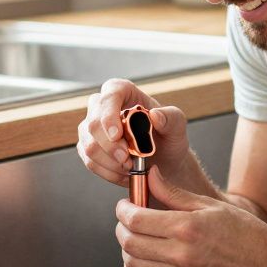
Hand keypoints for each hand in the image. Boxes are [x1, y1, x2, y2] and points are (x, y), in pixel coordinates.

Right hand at [77, 78, 191, 187]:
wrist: (164, 162)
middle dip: (110, 146)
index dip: (109, 114)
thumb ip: (170, 118)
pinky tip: (124, 174)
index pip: (110, 93)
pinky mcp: (88, 147)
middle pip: (93, 123)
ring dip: (110, 162)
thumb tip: (155, 115)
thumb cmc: (168, 138)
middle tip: (128, 160)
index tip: (117, 135)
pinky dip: (108, 172)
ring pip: (89, 145)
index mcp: (124, 92)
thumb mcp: (177, 126)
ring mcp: (92, 128)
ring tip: (131, 167)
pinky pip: (90, 162)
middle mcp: (103, 107)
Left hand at [114, 167, 266, 266]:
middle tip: (128, 219)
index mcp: (187, 228)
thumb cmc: (244, 232)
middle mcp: (181, 255)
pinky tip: (145, 257)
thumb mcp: (209, 204)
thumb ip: (173, 192)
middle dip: (122, 228)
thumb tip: (150, 176)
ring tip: (137, 238)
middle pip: (130, 242)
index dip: (123, 210)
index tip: (125, 205)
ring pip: (132, 265)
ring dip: (127, 250)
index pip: (136, 220)